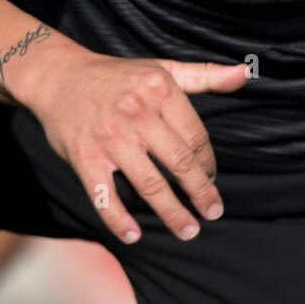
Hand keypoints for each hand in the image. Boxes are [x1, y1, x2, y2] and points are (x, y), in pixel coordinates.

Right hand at [22, 46, 248, 244]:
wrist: (60, 77)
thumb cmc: (118, 76)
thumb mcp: (163, 68)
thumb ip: (205, 75)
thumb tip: (244, 73)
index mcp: (160, 89)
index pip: (195, 135)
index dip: (207, 162)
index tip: (211, 178)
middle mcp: (136, 113)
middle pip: (178, 162)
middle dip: (200, 192)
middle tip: (213, 211)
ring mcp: (109, 137)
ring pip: (149, 183)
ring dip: (172, 212)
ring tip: (189, 231)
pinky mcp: (83, 157)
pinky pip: (104, 196)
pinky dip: (118, 219)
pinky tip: (134, 235)